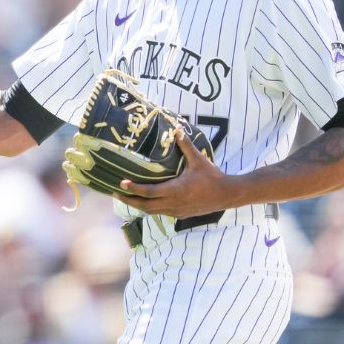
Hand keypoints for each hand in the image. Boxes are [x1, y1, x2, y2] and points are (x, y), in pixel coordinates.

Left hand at [115, 127, 231, 218]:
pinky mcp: (181, 215)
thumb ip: (186, 145)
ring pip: (152, 212)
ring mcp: (177, 211)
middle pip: (145, 206)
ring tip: (125, 197)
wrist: (228, 194)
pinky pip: (160, 213)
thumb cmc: (212, 176)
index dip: (134, 189)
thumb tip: (177, 128)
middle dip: (129, 200)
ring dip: (138, 206)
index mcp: (176, 190)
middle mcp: (174, 203)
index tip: (121, 183)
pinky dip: (150, 208)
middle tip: (115, 193)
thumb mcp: (198, 160)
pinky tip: (144, 202)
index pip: (149, 192)